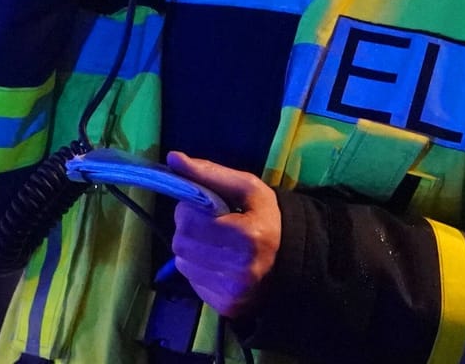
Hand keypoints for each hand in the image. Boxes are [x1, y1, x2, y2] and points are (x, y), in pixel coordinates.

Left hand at [166, 152, 280, 318]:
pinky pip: (191, 280)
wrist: (291, 262)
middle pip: (181, 241)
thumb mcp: (247, 188)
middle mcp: (238, 269)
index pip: (187, 218)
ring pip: (182, 262)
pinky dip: (197, 267)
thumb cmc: (267, 220)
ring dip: (190, 248)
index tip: (205, 207)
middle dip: (187, 227)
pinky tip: (216, 261)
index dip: (190, 207)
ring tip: (213, 242)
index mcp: (246, 237)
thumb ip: (209, 172)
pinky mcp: (224, 306)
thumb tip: (173, 158)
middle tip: (207, 223)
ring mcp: (230, 292)